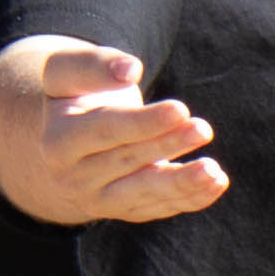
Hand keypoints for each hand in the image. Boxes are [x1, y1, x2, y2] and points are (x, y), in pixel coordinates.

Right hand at [0, 38, 229, 229]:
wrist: (66, 142)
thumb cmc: (75, 96)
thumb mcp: (67, 72)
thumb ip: (93, 65)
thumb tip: (130, 70)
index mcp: (58, 141)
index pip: (106, 130)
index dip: (143, 122)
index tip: (180, 109)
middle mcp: (74, 178)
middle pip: (128, 161)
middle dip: (168, 145)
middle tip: (203, 129)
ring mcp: (99, 200)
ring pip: (144, 194)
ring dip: (182, 184)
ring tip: (215, 173)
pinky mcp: (125, 210)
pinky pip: (159, 207)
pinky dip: (189, 198)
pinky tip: (216, 183)